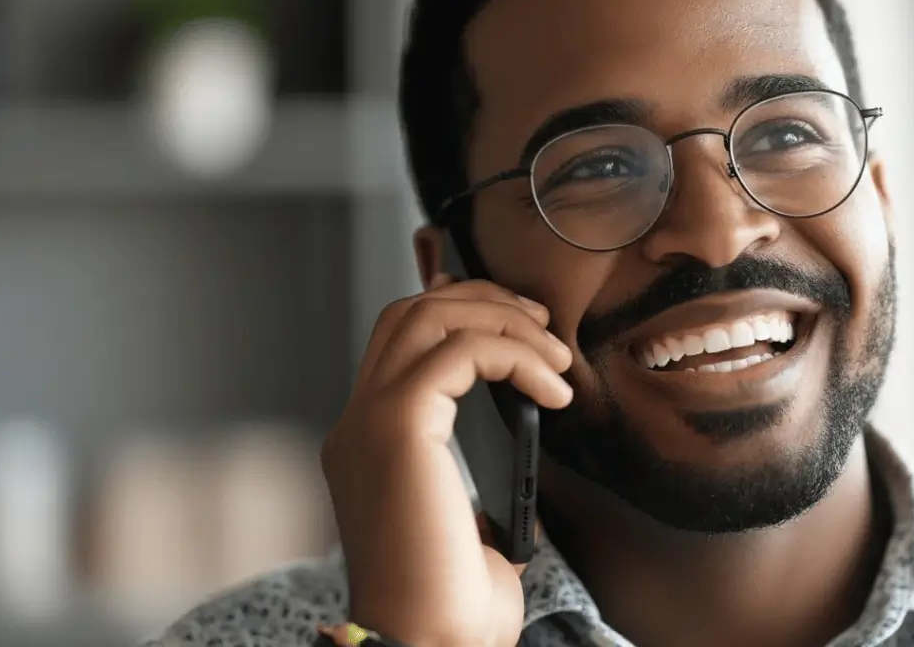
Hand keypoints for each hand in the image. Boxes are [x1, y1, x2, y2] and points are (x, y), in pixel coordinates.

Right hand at [321, 275, 572, 646]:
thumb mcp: (470, 512)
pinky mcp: (397, 427)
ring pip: (428, 316)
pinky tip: (553, 390)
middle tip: (544, 323)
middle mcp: (357, 423)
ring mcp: (368, 421)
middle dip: (484, 301)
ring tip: (557, 356)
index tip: (524, 325)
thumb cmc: (455, 599)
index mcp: (368, 441)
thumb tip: (523, 411)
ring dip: (504, 322)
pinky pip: (461, 352)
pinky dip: (516, 356)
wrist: (432, 645)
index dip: (461, 312)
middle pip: (409, 312)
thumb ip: (476, 456)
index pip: (401, 342)